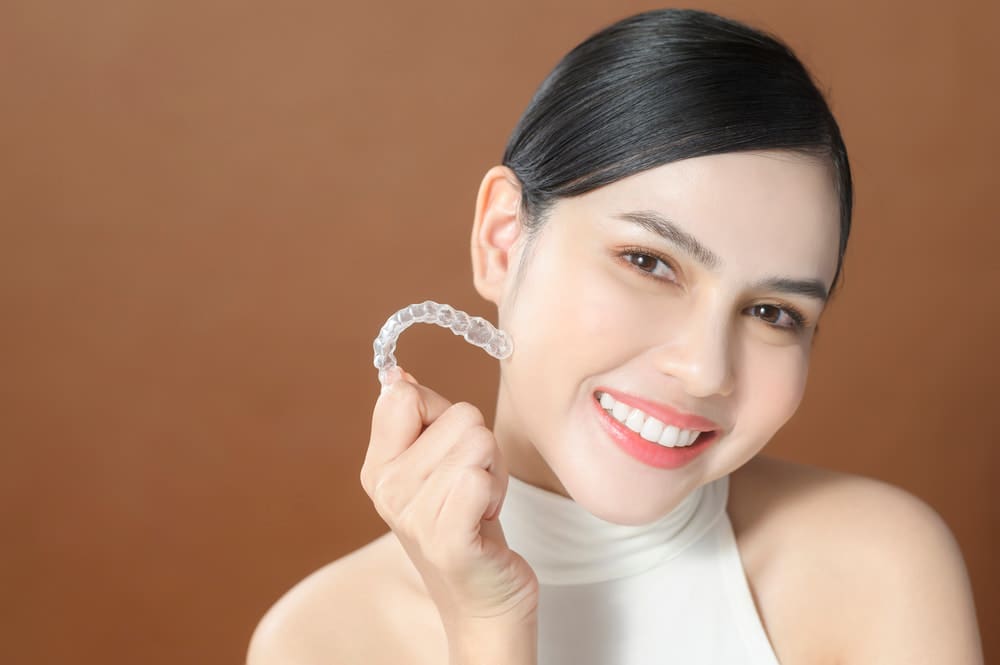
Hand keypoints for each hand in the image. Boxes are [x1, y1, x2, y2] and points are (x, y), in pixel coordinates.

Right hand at [360, 367, 539, 638]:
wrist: (484, 598)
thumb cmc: (467, 521)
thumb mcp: (435, 463)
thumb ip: (417, 416)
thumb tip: (397, 377)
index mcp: (378, 465)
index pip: (405, 396)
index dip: (442, 411)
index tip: (448, 448)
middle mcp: (387, 489)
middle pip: (460, 415)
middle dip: (480, 446)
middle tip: (472, 486)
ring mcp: (413, 517)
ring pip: (478, 442)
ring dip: (494, 471)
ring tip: (480, 503)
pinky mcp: (446, 541)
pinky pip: (477, 480)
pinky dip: (496, 493)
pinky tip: (485, 519)